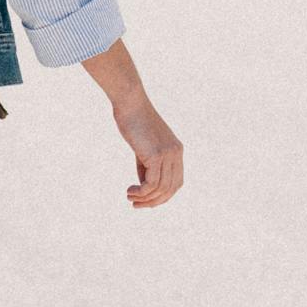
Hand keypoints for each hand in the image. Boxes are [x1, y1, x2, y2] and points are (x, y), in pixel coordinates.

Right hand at [81, 37, 183, 209]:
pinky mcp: (156, 155)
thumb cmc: (133, 121)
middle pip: (171, 189)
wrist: (130, 103)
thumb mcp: (144, 146)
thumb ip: (148, 165)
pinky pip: (152, 184)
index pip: (176, 182)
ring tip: (130, 196)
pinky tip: (130, 190)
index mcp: (176, 150)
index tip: (145, 200)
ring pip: (161, 189)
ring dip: (144, 198)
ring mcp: (168, 154)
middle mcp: (176, 153)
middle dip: (154, 201)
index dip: (163, 196)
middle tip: (135, 204)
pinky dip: (141, 192)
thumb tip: (146, 187)